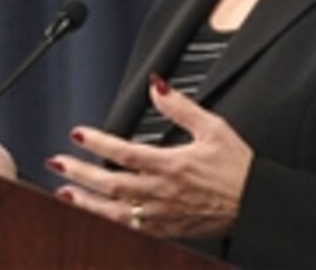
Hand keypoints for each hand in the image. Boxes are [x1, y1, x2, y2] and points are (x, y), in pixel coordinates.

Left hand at [46, 75, 252, 238]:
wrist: (257, 204)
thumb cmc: (238, 167)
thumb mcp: (213, 127)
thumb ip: (180, 107)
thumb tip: (156, 86)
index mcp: (172, 164)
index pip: (124, 153)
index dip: (97, 143)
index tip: (77, 134)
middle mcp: (163, 192)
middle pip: (110, 184)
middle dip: (80, 172)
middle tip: (57, 162)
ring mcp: (163, 214)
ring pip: (114, 212)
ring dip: (86, 202)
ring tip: (64, 193)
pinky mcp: (169, 230)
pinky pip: (132, 229)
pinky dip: (109, 222)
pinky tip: (96, 216)